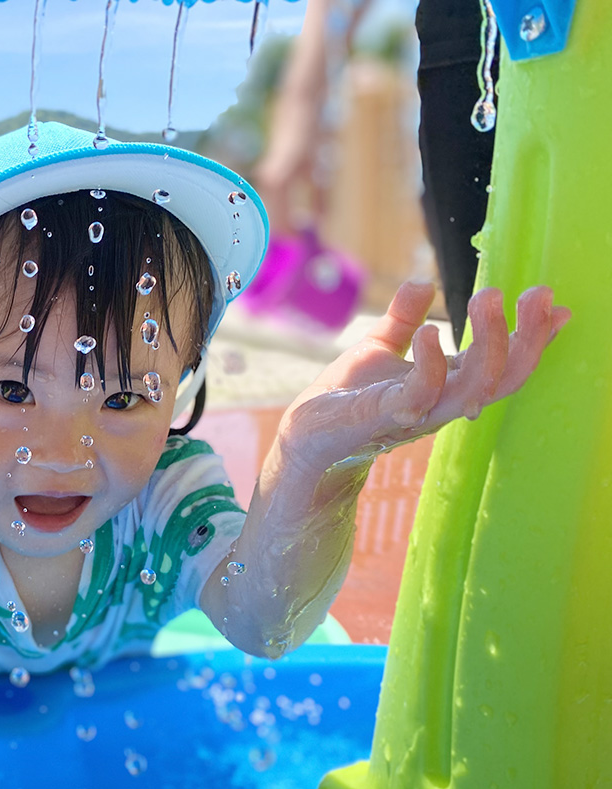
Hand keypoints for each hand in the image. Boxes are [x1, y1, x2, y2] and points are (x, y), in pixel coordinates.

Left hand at [278, 281, 570, 472]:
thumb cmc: (345, 396)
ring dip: (489, 343)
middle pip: (503, 377)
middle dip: (527, 337)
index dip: (533, 337)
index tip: (554, 302)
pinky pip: (420, 395)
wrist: (304, 436)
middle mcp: (442, 403)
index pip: (504, 364)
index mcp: (448, 386)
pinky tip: (430, 332)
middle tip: (536, 293)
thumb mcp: (378, 347)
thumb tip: (424, 282)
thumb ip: (404, 317)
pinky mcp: (384, 418)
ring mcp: (417, 414)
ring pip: (474, 387)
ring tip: (488, 296)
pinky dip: (431, 364)